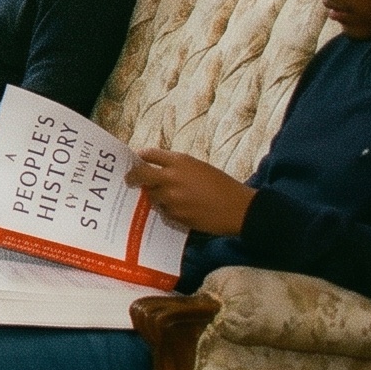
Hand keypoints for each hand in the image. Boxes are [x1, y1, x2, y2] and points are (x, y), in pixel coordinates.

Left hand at [128, 149, 254, 236]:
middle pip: (141, 175)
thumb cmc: (223, 186)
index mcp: (180, 161)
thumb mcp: (200, 167)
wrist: (240, 209)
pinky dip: (167, 209)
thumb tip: (156, 168)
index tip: (136, 160)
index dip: (140, 157)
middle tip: (130, 180)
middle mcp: (171, 178)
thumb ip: (177, 166)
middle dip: (133, 177)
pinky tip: (179, 208)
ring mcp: (171, 198)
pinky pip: (163, 211)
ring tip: (168, 197)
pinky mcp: (175, 215)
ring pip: (152, 196)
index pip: (149, 154)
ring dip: (155, 196)